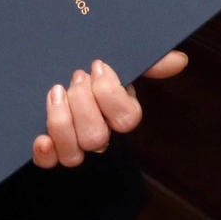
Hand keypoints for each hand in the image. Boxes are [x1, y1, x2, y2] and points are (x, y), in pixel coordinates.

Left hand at [31, 51, 187, 168]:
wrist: (55, 60)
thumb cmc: (91, 63)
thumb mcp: (120, 56)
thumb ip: (148, 60)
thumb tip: (179, 60)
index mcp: (119, 113)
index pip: (127, 119)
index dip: (111, 95)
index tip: (99, 66)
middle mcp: (99, 133)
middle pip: (96, 138)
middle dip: (83, 105)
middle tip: (76, 76)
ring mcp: (74, 143)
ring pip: (74, 154)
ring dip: (62, 123)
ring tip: (56, 92)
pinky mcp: (49, 148)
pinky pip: (49, 162)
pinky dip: (45, 153)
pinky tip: (41, 139)